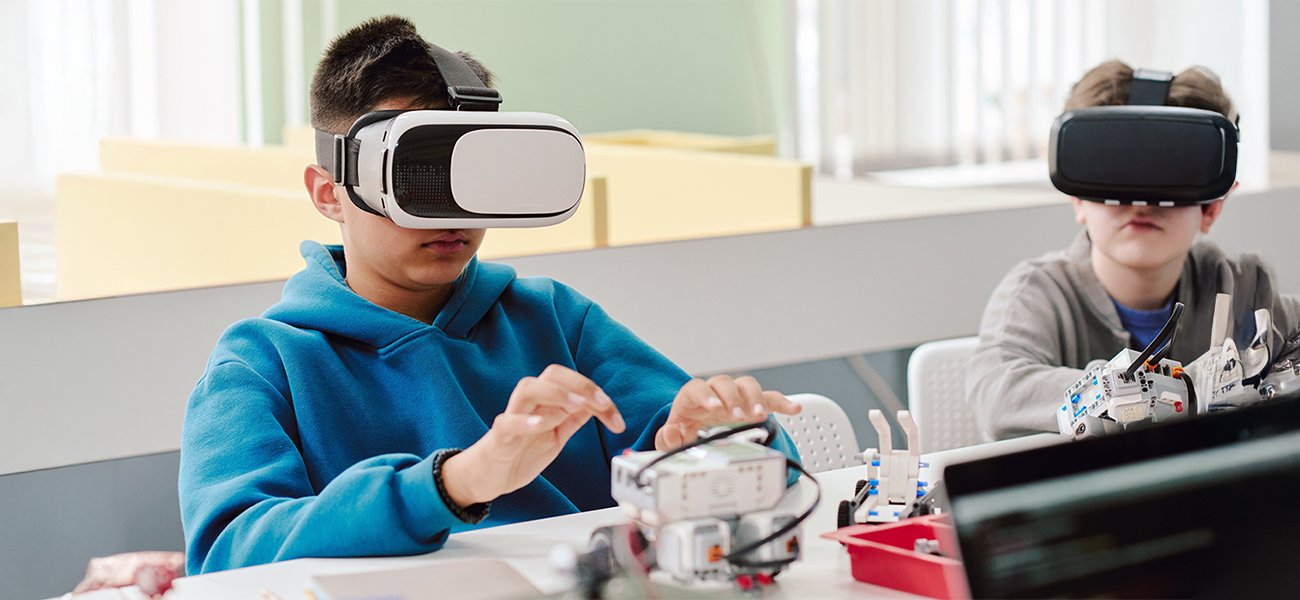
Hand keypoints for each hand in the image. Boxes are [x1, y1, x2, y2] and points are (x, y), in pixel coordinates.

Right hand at [442, 365, 624, 505]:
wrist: (487, 478)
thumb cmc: (518, 453)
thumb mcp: (555, 437)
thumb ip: (572, 419)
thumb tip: (596, 405)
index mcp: (545, 403)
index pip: (572, 383)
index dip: (597, 395)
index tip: (616, 419)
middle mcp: (530, 404)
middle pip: (552, 375)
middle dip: (581, 385)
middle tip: (602, 405)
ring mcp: (513, 418)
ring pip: (528, 389)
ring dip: (556, 393)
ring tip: (576, 405)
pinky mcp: (499, 438)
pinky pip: (508, 422)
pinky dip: (525, 421)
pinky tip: (541, 424)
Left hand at [655, 375, 800, 450]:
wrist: (690, 433)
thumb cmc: (682, 432)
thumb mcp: (670, 439)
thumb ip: (666, 438)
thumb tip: (671, 433)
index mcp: (691, 398)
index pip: (696, 388)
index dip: (706, 395)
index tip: (714, 406)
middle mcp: (714, 392)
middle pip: (725, 383)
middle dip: (734, 398)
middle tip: (739, 416)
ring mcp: (733, 397)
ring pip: (747, 386)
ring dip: (755, 398)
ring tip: (759, 415)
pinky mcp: (750, 405)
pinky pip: (769, 399)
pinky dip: (781, 402)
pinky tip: (793, 409)